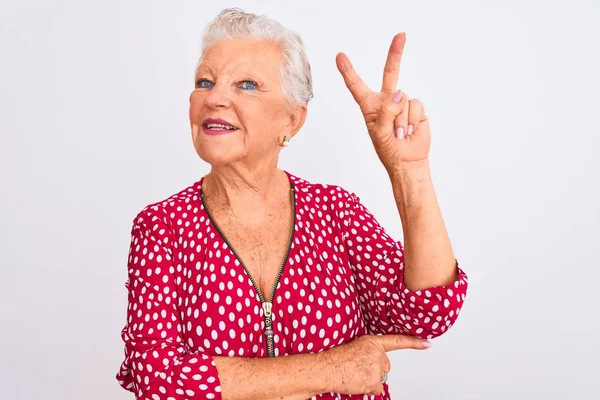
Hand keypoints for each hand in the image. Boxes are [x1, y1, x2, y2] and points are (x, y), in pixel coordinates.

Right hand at [320, 334, 430, 395]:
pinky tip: (357, 381)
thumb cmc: (336, 358)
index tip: (427, 343)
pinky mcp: (375, 380)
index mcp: (372, 342)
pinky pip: (377, 388)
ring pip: (380, 378)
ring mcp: (377, 367)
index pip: (397, 341)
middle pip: (385, 366)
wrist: (326, 368)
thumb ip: (370, 352)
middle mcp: (378, 353)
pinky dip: (368, 388)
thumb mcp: (355, 347)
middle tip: (358, 368)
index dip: (414, 342)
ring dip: (369, 379)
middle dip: (374, 370)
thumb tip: (377, 365)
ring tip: (354, 374)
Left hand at [336, 33, 430, 171]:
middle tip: (401, 35)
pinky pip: (415, 106)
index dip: (349, 71)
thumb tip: (399, 93)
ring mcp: (402, 103)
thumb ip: (386, 113)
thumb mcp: (380, 134)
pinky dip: (412, 120)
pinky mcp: (416, 109)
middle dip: (396, 53)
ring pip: (402, 99)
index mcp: (370, 106)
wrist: (408, 161)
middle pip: (390, 73)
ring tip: (399, 133)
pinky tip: (409, 131)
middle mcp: (386, 101)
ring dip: (401, 120)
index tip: (340, 56)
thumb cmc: (389, 150)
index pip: (357, 86)